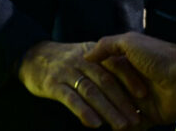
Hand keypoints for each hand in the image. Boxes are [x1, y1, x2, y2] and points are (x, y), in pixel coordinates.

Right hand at [18, 40, 146, 128]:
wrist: (31, 54)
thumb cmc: (63, 60)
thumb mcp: (84, 53)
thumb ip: (103, 63)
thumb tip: (127, 81)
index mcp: (93, 52)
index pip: (115, 65)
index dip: (130, 79)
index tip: (144, 94)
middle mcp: (82, 60)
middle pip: (106, 81)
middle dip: (122, 101)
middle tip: (135, 119)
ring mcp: (67, 72)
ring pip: (91, 92)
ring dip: (108, 110)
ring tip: (121, 126)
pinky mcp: (53, 84)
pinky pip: (71, 99)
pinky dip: (84, 112)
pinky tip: (95, 124)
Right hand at [85, 33, 175, 126]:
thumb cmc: (157, 56)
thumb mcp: (129, 42)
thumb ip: (106, 46)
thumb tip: (86, 56)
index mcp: (128, 64)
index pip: (106, 74)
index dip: (94, 81)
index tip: (80, 87)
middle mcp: (134, 82)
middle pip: (112, 96)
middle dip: (102, 104)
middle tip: (88, 110)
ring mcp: (142, 101)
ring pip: (121, 112)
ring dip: (111, 117)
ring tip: (97, 124)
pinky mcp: (151, 116)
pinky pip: (135, 126)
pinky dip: (126, 130)